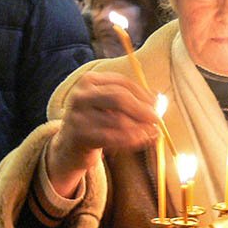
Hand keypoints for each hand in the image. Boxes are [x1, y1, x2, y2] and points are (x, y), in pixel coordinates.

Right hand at [47, 71, 159, 193]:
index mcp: (89, 80)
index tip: (157, 105)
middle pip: (120, 98)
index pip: (122, 82)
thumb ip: (131, 101)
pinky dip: (131, 140)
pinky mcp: (79, 135)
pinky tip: (140, 141)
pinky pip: (112, 137)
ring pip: (118, 120)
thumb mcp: (108, 106)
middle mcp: (80, 95)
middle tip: (157, 120)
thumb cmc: (95, 123)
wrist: (68, 147)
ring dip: (140, 129)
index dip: (143, 94)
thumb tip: (159, 102)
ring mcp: (77, 115)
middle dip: (142, 110)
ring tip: (151, 133)